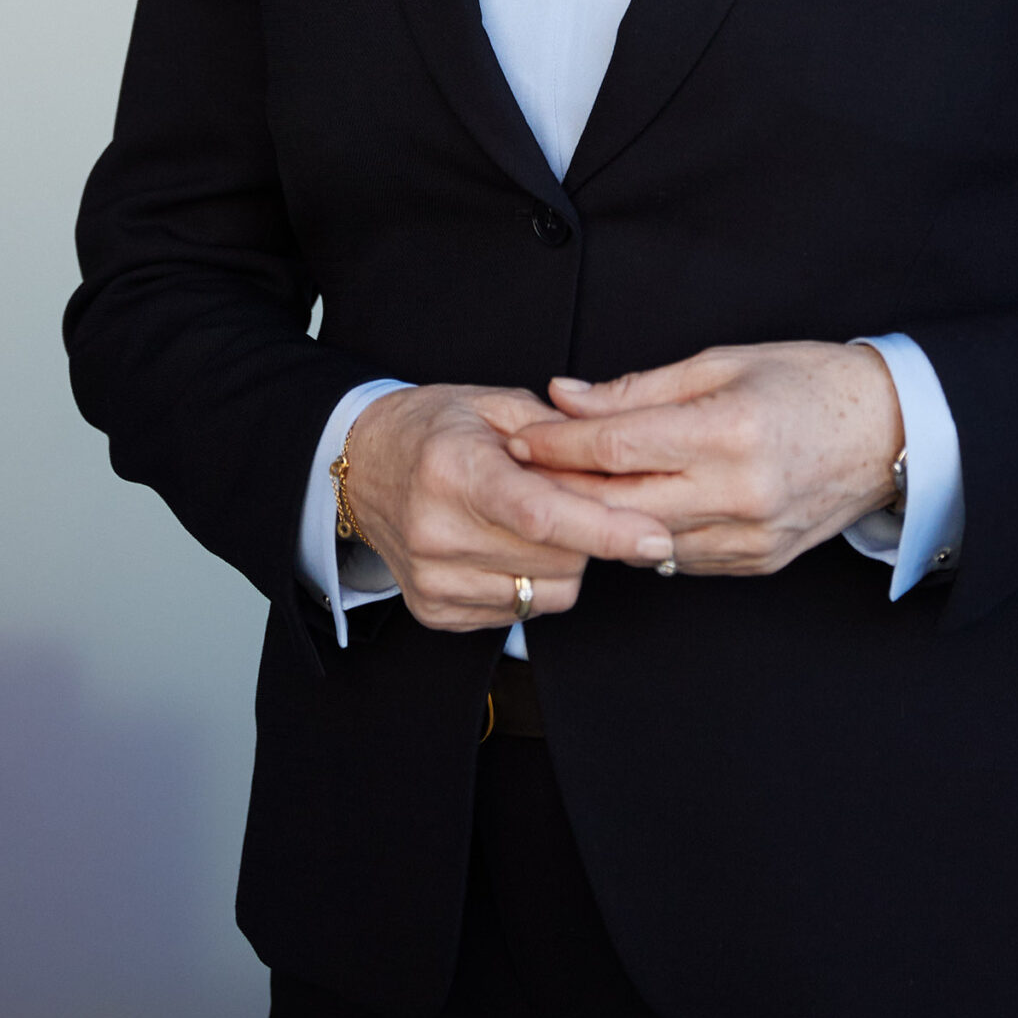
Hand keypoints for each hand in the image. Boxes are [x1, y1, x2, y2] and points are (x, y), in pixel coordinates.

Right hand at [341, 385, 675, 631]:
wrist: (362, 469)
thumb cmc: (434, 430)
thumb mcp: (493, 405)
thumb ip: (558, 432)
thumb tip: (616, 464)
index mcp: (453, 470)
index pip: (541, 514)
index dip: (605, 529)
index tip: (655, 537)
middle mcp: (438, 532)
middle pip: (557, 557)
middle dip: (586, 529)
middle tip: (569, 494)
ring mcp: (433, 580)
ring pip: (547, 593)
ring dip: (562, 560)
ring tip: (532, 520)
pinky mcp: (435, 612)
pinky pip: (521, 612)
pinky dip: (532, 581)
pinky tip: (506, 546)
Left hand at [505, 343, 903, 577]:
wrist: (890, 430)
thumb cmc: (808, 381)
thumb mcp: (723, 362)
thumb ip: (639, 389)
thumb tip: (568, 398)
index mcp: (729, 431)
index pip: (617, 447)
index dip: (558, 444)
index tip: (521, 436)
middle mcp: (739, 492)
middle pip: (618, 504)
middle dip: (562, 489)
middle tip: (521, 472)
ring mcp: (749, 536)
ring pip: (644, 541)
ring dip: (598, 519)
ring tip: (562, 491)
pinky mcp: (757, 563)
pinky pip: (680, 558)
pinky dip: (648, 536)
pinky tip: (630, 512)